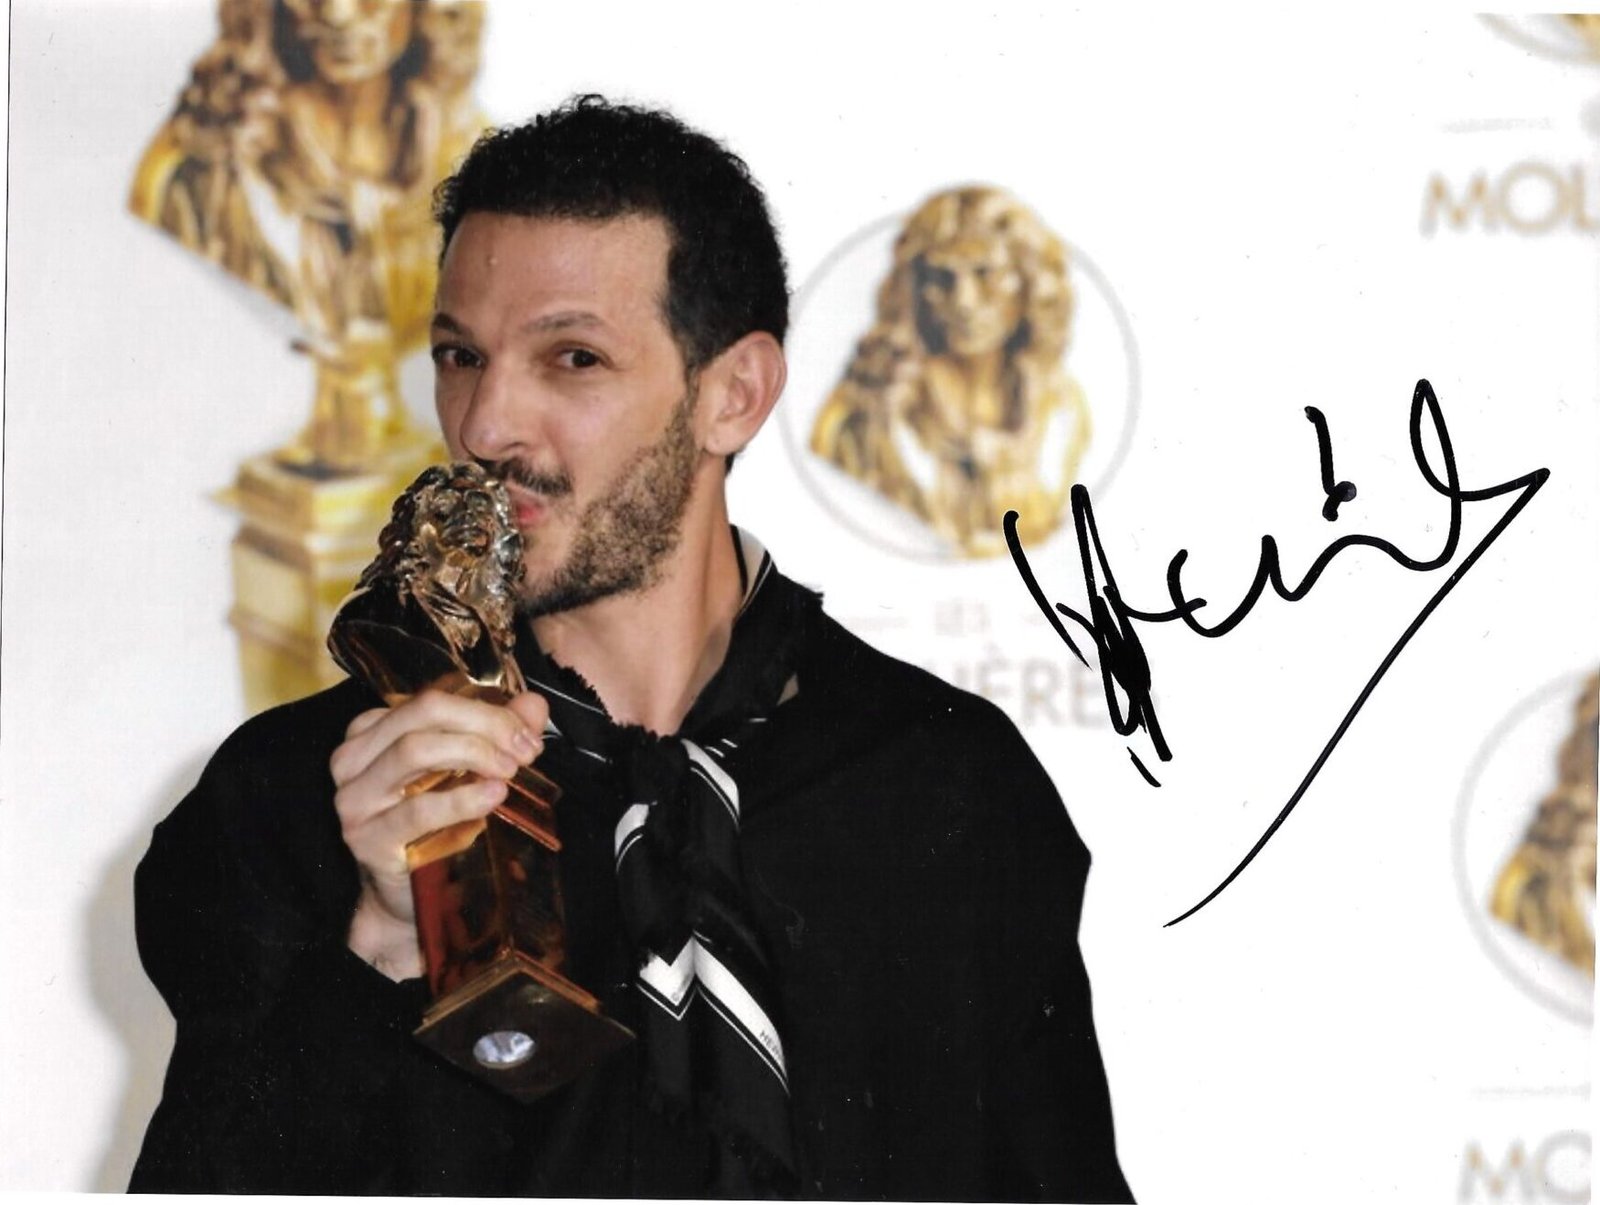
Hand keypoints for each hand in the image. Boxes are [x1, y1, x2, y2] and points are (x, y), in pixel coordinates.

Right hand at [331, 689, 547, 978]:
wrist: (408, 899)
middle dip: (484, 725)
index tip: (527, 731)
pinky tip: (493, 796)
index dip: (486, 709)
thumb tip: (533, 705)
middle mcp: (354, 759)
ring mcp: (355, 800)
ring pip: (414, 750)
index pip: (431, 700)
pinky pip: (417, 810)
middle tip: (525, 750)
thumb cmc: (436, 828)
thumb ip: (497, 734)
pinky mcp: (367, 840)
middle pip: (423, 714)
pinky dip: (461, 799)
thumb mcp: (466, 773)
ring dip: (473, 753)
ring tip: (510, 771)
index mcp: (372, 731)